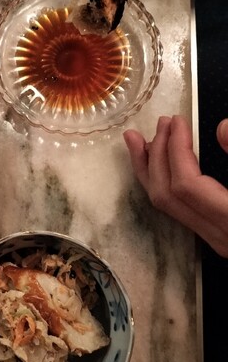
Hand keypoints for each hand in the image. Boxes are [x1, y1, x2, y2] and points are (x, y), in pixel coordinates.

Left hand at [123, 115, 227, 255]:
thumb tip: (221, 128)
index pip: (186, 184)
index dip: (177, 149)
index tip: (178, 122)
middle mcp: (218, 237)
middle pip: (166, 195)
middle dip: (157, 155)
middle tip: (161, 123)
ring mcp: (215, 240)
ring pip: (166, 206)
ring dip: (151, 168)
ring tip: (142, 139)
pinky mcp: (216, 235)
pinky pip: (176, 208)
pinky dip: (164, 181)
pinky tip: (163, 163)